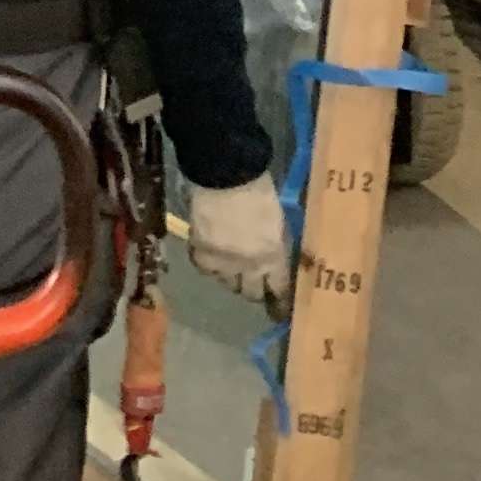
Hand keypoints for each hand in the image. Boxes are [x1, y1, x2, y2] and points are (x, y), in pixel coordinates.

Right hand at [185, 173, 291, 304]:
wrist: (225, 173)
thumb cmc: (258, 190)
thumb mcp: (278, 221)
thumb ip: (277, 244)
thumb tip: (277, 259)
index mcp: (274, 258)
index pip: (279, 291)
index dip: (279, 301)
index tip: (279, 307)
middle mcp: (250, 268)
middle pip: (252, 294)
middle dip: (254, 288)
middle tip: (252, 279)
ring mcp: (224, 264)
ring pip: (227, 284)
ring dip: (230, 275)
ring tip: (229, 262)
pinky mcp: (202, 255)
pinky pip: (205, 269)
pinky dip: (208, 263)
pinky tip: (209, 252)